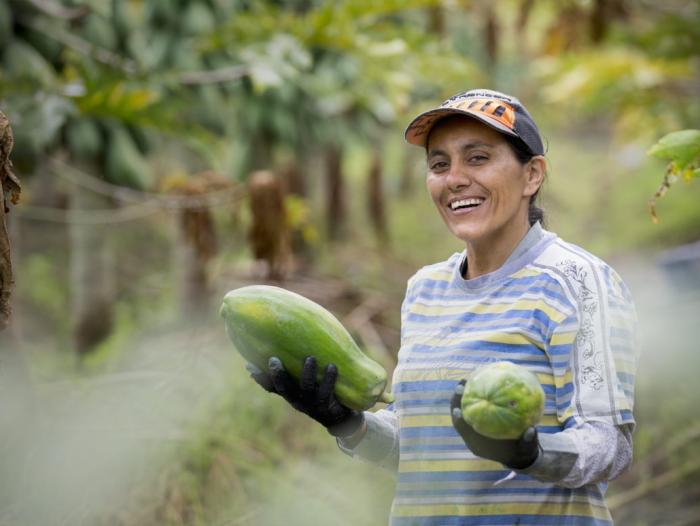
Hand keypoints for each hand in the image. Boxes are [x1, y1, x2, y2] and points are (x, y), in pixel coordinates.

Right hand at [247, 355, 363, 437]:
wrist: (340, 417)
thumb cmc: (320, 392)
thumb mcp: (305, 383)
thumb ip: (295, 370)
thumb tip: (285, 345)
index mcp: (290, 394)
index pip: (271, 387)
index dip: (260, 378)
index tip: (249, 366)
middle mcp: (297, 400)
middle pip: (284, 389)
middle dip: (278, 375)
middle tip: (273, 359)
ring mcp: (312, 404)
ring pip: (306, 389)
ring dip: (308, 373)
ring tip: (310, 358)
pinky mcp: (327, 406)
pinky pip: (327, 392)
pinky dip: (329, 379)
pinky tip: (331, 366)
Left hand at [450, 379, 539, 468]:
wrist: (518, 453)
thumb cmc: (521, 450)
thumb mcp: (526, 447)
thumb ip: (528, 440)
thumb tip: (532, 430)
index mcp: (479, 445)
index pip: (465, 432)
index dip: (460, 422)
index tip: (456, 410)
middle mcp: (472, 436)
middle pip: (459, 418)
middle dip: (456, 403)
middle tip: (460, 387)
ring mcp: (473, 428)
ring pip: (462, 411)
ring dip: (461, 396)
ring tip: (463, 381)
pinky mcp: (477, 420)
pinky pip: (471, 407)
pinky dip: (472, 396)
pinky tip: (476, 382)